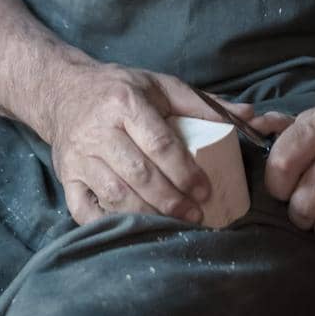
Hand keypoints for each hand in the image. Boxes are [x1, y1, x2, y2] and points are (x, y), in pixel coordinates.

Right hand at [44, 61, 279, 227]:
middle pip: (139, 173)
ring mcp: (79, 156)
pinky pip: (83, 209)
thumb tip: (250, 116)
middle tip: (195, 215)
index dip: (185, 172)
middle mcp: (99, 129)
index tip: (205, 191)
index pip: (160, 143)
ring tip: (172, 225)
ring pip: (115, 194)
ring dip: (146, 215)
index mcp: (126, 102)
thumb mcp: (161, 86)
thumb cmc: (121, 89)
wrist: (64, 91)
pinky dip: (107, 224)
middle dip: (171, 200)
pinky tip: (132, 230)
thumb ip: (203, 104)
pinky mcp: (65, 176)